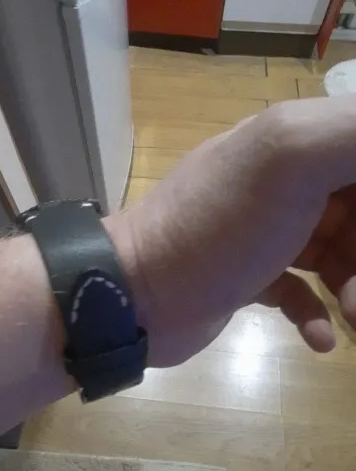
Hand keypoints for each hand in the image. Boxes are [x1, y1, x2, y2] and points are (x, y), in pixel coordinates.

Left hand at [106, 95, 355, 366]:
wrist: (136, 295)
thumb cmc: (218, 226)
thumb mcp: (290, 157)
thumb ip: (351, 133)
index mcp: (295, 139)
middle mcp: (284, 178)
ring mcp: (267, 230)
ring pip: (341, 252)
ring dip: (355, 287)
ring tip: (353, 317)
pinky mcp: (251, 277)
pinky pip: (306, 292)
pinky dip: (319, 313)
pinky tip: (322, 337)